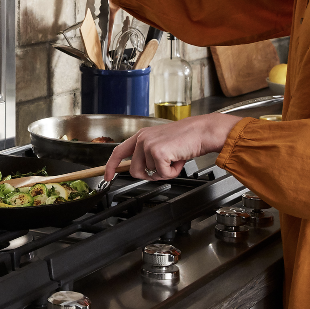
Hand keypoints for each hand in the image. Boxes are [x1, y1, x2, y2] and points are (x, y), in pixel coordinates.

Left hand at [104, 113, 242, 180]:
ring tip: (174, 159)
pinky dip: (172, 172)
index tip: (107, 176)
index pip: (118, 152)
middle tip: (164, 168)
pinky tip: (178, 159)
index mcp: (141, 136)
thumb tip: (143, 171)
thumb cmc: (186, 139)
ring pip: (149, 174)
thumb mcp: (161, 144)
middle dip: (149, 175)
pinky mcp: (157, 152)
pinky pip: (162, 174)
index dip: (111, 166)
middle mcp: (142, 139)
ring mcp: (148, 145)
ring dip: (164, 172)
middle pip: (134, 170)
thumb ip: (148, 155)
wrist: (201, 132)